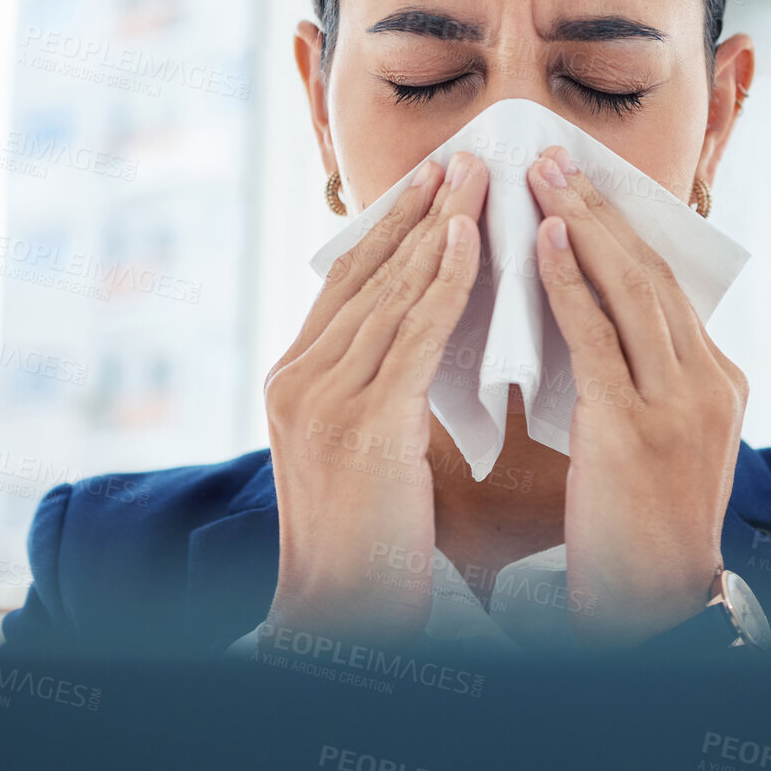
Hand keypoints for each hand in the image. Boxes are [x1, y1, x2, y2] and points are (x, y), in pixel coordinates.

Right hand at [260, 152, 488, 647]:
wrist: (341, 615)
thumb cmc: (369, 541)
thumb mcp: (364, 446)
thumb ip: (380, 384)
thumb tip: (427, 332)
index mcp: (294, 378)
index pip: (347, 281)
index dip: (391, 226)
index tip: (432, 181)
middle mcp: (298, 378)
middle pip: (366, 272)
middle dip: (416, 209)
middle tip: (463, 155)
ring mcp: (323, 400)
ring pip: (390, 293)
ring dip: (438, 227)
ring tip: (477, 176)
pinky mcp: (363, 426)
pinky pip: (411, 337)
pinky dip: (443, 283)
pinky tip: (472, 241)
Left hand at [526, 145, 747, 647]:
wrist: (655, 607)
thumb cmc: (638, 529)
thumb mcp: (653, 442)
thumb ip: (632, 380)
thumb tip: (582, 320)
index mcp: (716, 382)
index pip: (668, 286)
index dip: (623, 227)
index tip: (582, 181)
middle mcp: (708, 383)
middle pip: (652, 272)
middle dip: (601, 207)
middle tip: (553, 153)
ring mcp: (678, 405)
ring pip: (630, 291)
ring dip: (584, 223)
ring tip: (542, 174)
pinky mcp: (637, 431)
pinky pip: (599, 339)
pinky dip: (571, 284)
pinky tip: (542, 242)